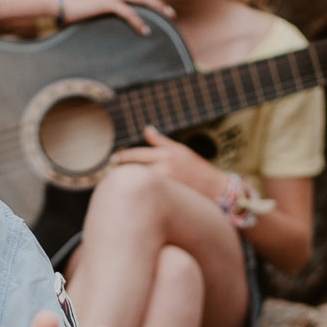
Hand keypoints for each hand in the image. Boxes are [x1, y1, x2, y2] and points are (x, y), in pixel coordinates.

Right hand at [62, 0, 175, 34]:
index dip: (150, 0)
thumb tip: (112, 18)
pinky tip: (145, 30)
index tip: (161, 9)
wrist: (58, 2)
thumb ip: (105, 9)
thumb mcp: (93, 7)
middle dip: (159, 2)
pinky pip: (128, 12)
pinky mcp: (106, 2)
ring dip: (156, 7)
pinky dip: (138, 21)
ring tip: (167, 18)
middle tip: (172, 13)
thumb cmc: (73, 7)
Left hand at [112, 126, 226, 197]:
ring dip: (127, 184)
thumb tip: (147, 128)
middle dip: (119, 171)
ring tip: (115, 186)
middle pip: (134, 170)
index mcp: (167, 154)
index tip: (113, 160)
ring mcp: (166, 184)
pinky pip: (148, 195)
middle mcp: (166, 168)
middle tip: (108, 173)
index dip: (121, 157)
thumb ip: (161, 141)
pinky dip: (138, 195)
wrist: (217, 189)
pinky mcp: (169, 197)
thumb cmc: (198, 169)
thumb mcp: (180, 150)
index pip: (136, 155)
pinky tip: (131, 197)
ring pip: (140, 183)